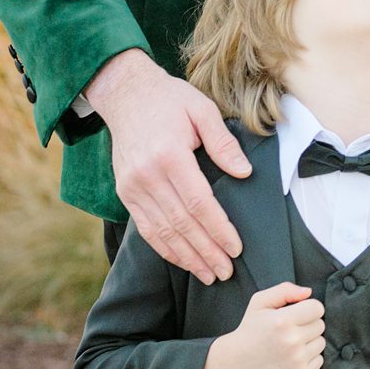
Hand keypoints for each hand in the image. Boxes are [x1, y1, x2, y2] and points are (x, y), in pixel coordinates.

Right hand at [86, 48, 249, 281]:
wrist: (127, 94)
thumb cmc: (170, 100)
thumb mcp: (202, 109)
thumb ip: (222, 142)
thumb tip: (244, 172)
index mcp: (169, 155)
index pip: (198, 203)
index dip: (218, 229)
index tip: (236, 248)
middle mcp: (147, 176)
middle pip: (180, 223)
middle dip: (205, 251)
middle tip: (226, 272)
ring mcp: (132, 187)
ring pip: (161, 231)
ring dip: (186, 256)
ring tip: (208, 274)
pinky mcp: (125, 193)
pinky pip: (145, 228)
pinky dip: (164, 248)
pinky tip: (181, 260)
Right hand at [198, 283, 324, 368]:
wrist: (236, 362)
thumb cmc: (250, 329)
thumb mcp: (259, 302)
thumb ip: (285, 290)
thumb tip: (308, 292)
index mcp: (282, 320)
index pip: (317, 308)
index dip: (308, 308)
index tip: (297, 314)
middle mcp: (291, 341)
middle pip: (320, 325)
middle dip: (308, 324)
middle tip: (290, 329)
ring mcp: (296, 360)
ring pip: (321, 342)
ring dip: (310, 341)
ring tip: (290, 343)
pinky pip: (319, 360)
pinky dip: (310, 357)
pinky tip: (293, 356)